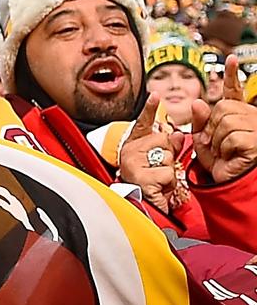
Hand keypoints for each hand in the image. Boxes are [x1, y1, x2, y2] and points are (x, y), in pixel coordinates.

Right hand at [118, 93, 183, 212]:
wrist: (137, 210)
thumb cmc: (147, 187)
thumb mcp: (158, 162)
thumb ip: (167, 146)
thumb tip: (174, 133)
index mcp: (133, 145)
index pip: (142, 123)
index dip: (150, 109)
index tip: (155, 95)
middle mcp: (130, 152)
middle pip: (163, 140)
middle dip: (168, 156)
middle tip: (157, 171)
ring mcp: (133, 164)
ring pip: (168, 157)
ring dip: (169, 172)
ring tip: (157, 182)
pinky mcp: (140, 177)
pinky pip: (167, 173)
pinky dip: (167, 184)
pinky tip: (157, 188)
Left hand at [192, 55, 256, 182]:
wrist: (229, 183)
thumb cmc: (220, 163)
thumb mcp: (203, 141)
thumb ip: (199, 122)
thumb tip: (197, 102)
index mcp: (237, 115)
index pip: (233, 92)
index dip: (231, 75)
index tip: (230, 58)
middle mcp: (250, 117)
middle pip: (221, 108)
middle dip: (211, 127)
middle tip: (215, 144)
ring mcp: (256, 127)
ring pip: (225, 121)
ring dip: (217, 140)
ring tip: (224, 151)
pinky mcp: (256, 139)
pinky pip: (231, 136)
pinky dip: (224, 148)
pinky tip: (232, 155)